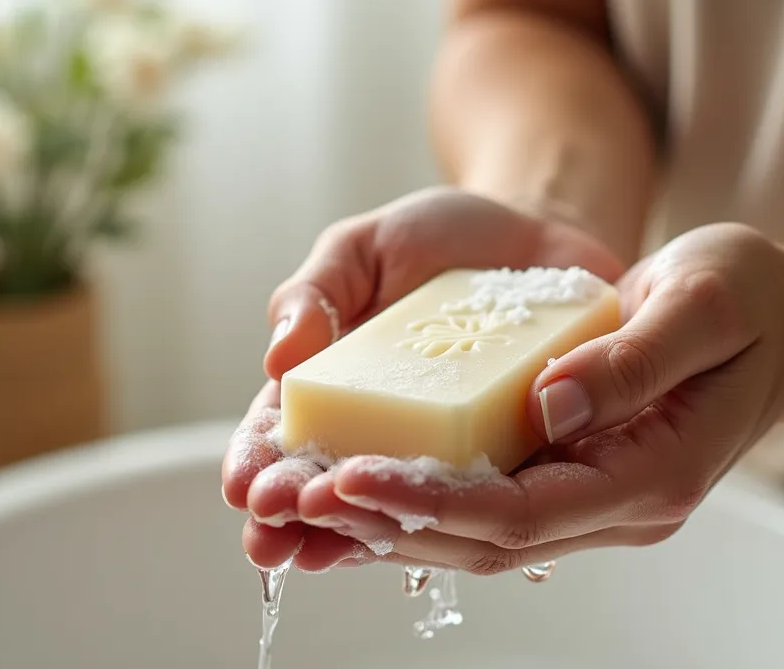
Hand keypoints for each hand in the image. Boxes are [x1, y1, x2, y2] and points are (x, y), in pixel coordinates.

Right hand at [221, 186, 626, 569]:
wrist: (539, 235)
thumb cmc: (442, 240)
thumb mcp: (365, 248)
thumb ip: (317, 292)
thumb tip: (277, 358)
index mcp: (333, 387)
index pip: (281, 437)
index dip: (257, 466)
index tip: (244, 487)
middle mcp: (382, 433)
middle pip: (326, 486)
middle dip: (294, 514)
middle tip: (272, 530)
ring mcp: (444, 453)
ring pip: (394, 509)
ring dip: (354, 532)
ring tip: (322, 549)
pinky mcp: (507, 458)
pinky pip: (476, 501)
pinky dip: (449, 525)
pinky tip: (422, 541)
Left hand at [299, 223, 783, 573]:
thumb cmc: (751, 301)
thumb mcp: (704, 304)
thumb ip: (632, 360)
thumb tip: (547, 403)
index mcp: (655, 474)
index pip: (522, 515)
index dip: (430, 503)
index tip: (350, 478)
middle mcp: (622, 506)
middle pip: (486, 542)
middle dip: (388, 523)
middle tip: (296, 499)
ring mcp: (600, 500)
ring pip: (479, 536)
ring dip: (392, 524)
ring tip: (303, 506)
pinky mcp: (578, 478)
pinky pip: (490, 505)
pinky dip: (425, 501)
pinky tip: (363, 488)